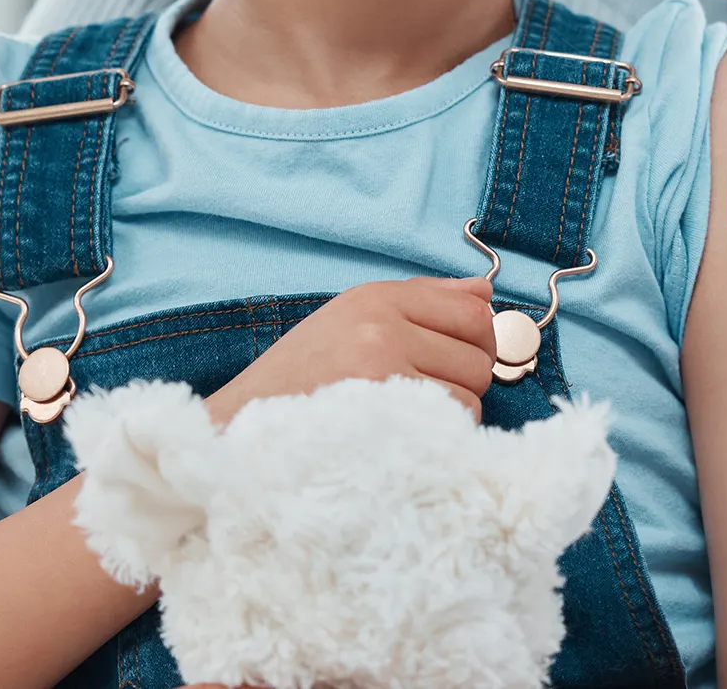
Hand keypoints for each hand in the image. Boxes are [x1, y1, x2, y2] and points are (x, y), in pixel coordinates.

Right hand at [204, 276, 497, 422]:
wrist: (241, 428)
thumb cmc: (301, 378)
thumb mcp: (352, 319)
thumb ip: (424, 300)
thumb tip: (485, 292)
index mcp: (374, 298)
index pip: (471, 309)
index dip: (478, 338)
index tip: (460, 354)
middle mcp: (381, 327)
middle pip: (479, 354)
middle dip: (465, 376)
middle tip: (427, 389)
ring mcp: (383, 373)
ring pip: (471, 394)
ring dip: (450, 411)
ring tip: (407, 413)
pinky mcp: (384, 417)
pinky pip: (451, 425)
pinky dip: (438, 434)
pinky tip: (406, 433)